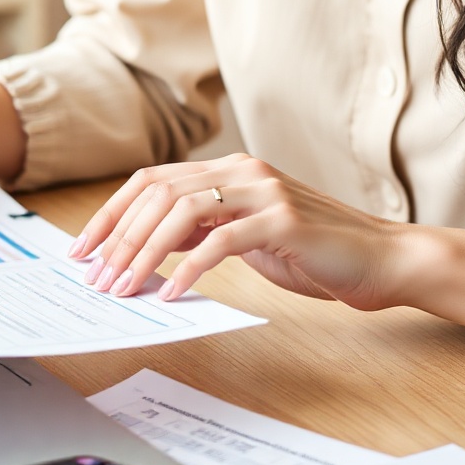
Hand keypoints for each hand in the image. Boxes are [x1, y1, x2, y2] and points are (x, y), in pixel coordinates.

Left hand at [68, 153, 428, 309]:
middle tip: (95, 278)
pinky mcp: (283, 220)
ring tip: (123, 288)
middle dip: (118, 237)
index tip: (83, 249)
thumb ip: (206, 231)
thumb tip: (152, 246)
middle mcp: (243, 170)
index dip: (112, 214)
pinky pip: (220, 241)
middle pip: (158, 192)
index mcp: (231, 169)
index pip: (152, 181)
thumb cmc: (316, 254)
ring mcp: (264, 190)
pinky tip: (171, 295)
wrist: (381, 261)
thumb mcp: (248, 239)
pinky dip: (187, 269)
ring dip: (143, 253)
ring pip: (181, 211)